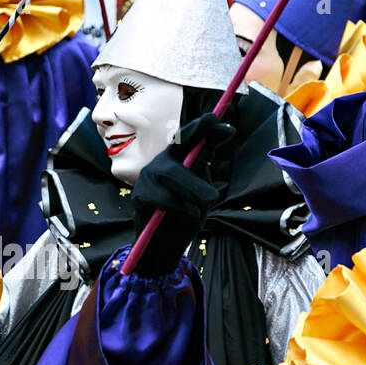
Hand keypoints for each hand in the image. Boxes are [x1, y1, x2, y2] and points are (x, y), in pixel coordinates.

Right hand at [128, 113, 228, 276]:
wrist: (167, 245)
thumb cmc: (187, 213)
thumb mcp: (204, 186)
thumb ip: (208, 160)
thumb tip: (226, 129)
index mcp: (177, 158)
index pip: (187, 137)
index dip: (199, 127)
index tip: (214, 119)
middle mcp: (160, 162)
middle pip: (177, 152)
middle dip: (197, 170)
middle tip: (214, 197)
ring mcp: (147, 177)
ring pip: (171, 173)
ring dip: (192, 191)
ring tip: (207, 207)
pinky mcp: (139, 195)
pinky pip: (163, 197)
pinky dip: (181, 207)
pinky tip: (192, 215)